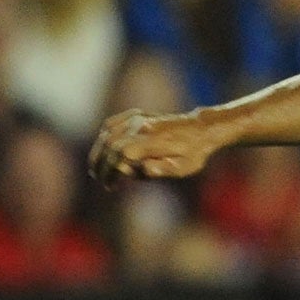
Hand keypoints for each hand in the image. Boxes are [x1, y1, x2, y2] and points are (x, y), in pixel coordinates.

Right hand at [89, 110, 219, 186]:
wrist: (202, 128)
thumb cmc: (194, 152)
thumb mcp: (183, 167)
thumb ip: (161, 169)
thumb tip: (141, 169)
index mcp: (152, 141)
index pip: (121, 154)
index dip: (111, 170)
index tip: (111, 185)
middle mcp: (141, 126)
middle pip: (110, 144)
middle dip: (101, 164)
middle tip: (101, 180)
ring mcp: (138, 118)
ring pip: (107, 133)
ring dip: (98, 152)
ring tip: (97, 169)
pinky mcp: (137, 114)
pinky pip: (113, 123)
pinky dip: (103, 137)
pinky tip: (102, 149)